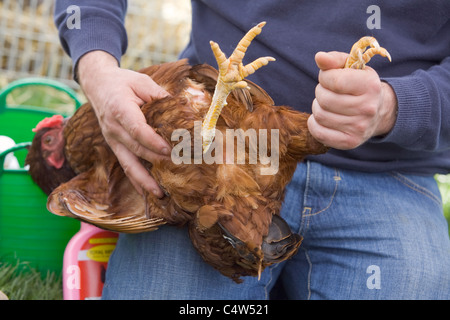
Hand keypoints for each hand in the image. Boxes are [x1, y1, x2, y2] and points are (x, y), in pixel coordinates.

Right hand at [77, 51, 170, 196]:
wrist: (98, 84)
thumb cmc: (124, 82)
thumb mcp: (143, 82)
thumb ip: (161, 96)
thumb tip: (184, 110)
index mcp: (120, 110)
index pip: (137, 130)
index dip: (153, 141)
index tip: (168, 150)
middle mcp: (114, 129)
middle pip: (136, 149)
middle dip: (157, 161)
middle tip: (179, 170)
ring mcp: (113, 140)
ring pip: (128, 164)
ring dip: (144, 180)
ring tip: (160, 194)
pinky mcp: (115, 147)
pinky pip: (125, 166)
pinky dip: (136, 181)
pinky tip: (146, 193)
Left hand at [308, 51, 397, 149]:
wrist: (379, 112)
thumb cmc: (360, 86)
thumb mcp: (352, 68)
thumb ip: (334, 60)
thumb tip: (319, 57)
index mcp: (370, 86)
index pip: (334, 80)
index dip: (325, 77)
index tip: (329, 77)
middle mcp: (367, 108)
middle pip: (324, 99)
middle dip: (321, 92)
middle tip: (328, 92)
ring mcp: (359, 127)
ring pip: (320, 115)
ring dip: (318, 107)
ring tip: (328, 104)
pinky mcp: (350, 142)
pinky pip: (318, 132)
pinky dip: (314, 123)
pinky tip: (323, 117)